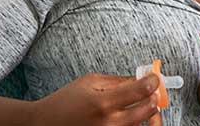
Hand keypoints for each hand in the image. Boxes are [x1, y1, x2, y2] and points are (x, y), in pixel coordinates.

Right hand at [32, 72, 162, 125]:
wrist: (45, 124)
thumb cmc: (66, 101)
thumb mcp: (90, 82)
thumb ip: (117, 80)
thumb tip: (141, 78)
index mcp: (103, 102)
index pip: (140, 90)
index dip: (153, 82)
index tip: (154, 78)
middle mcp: (109, 122)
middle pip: (148, 110)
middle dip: (154, 98)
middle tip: (153, 91)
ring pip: (142, 124)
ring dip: (146, 112)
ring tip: (141, 102)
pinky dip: (135, 122)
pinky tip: (130, 114)